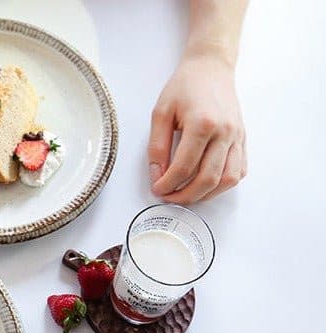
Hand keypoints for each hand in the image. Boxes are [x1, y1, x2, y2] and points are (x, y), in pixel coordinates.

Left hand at [148, 53, 246, 202]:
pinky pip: (239, 171)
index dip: (168, 184)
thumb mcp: (161, 113)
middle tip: (168, 197)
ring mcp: (237, 137)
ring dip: (206, 194)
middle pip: (207, 179)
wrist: (211, 67)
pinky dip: (223, 184)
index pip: (184, 167)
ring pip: (227, 180)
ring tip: (186, 194)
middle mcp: (224, 132)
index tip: (157, 189)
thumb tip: (157, 175)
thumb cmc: (185, 86)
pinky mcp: (243, 139)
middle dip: (185, 196)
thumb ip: (157, 147)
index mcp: (202, 124)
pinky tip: (206, 183)